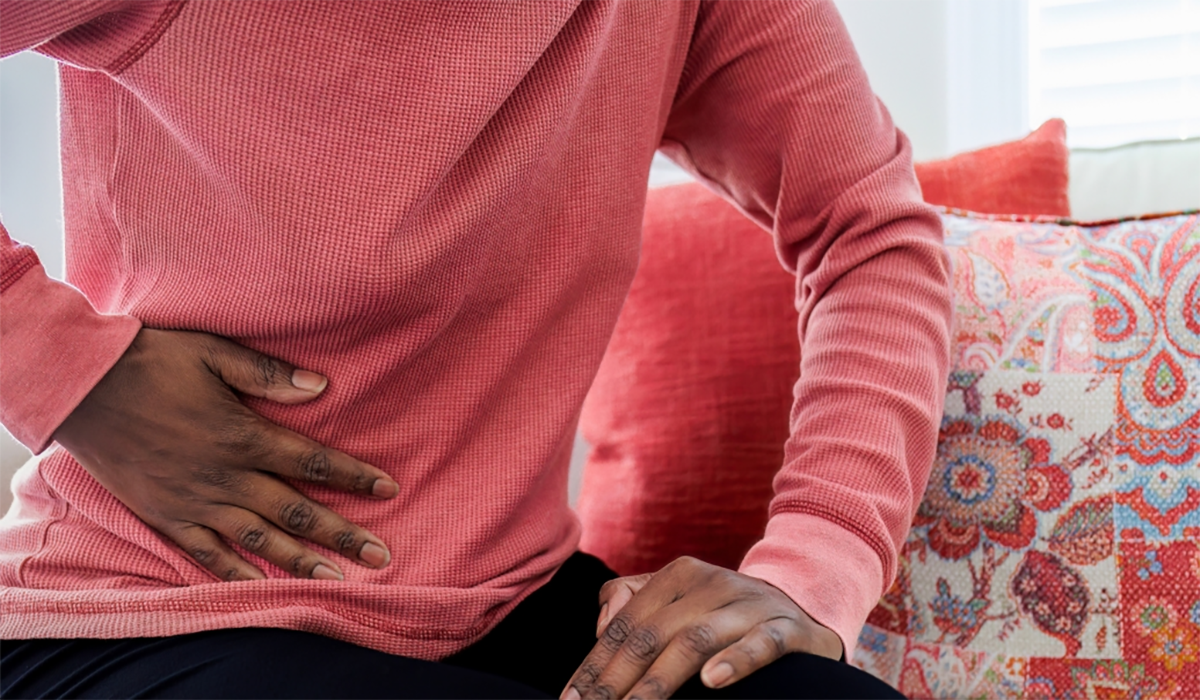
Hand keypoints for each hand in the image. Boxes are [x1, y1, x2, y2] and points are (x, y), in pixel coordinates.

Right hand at [53, 328, 397, 582]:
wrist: (83, 388)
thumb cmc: (153, 362)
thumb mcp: (214, 354)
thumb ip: (269, 375)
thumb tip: (321, 387)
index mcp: (243, 435)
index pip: (312, 461)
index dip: (354, 476)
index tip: (389, 489)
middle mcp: (225, 476)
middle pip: (296, 511)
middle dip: (342, 534)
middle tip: (380, 555)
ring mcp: (195, 501)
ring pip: (260, 540)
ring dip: (301, 561)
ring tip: (337, 579)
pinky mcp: (166, 516)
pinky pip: (205, 553)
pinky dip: (235, 572)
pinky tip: (263, 586)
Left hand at [561, 557, 842, 699]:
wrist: (804, 606)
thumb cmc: (724, 613)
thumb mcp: (678, 600)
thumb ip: (633, 603)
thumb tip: (600, 627)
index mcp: (679, 574)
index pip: (626, 622)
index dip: (595, 663)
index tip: (571, 699)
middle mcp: (712, 583)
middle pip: (652, 633)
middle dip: (616, 678)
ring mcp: (750, 604)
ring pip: (695, 640)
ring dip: (660, 680)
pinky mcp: (786, 629)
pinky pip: (759, 644)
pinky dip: (734, 662)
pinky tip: (711, 682)